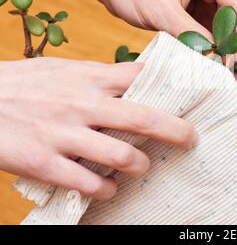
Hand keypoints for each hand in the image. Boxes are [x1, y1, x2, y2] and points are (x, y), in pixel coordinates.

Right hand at [0, 58, 196, 199]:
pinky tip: (109, 188)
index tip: (191, 93)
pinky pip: (88, 183)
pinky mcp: (44, 163)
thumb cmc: (23, 83)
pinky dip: (106, 188)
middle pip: (142, 118)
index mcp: (88, 78)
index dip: (171, 83)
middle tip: (191, 139)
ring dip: (140, 165)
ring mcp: (64, 135)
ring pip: (121, 156)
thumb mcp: (63, 69)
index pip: (141, 76)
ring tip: (143, 166)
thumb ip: (98, 76)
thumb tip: (134, 78)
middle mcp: (81, 105)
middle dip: (175, 131)